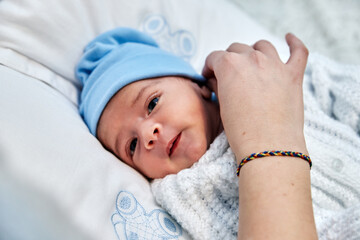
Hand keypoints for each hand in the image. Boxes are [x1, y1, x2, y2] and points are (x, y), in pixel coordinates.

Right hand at [202, 33, 308, 159]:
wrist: (268, 148)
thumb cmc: (241, 131)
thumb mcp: (222, 106)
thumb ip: (219, 86)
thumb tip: (217, 80)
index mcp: (230, 65)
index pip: (215, 57)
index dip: (210, 67)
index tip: (210, 76)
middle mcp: (253, 59)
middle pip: (237, 49)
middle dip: (229, 60)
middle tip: (228, 76)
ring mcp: (275, 65)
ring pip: (263, 46)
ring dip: (254, 51)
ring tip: (252, 63)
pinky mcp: (294, 75)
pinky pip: (298, 51)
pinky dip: (294, 43)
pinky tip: (289, 38)